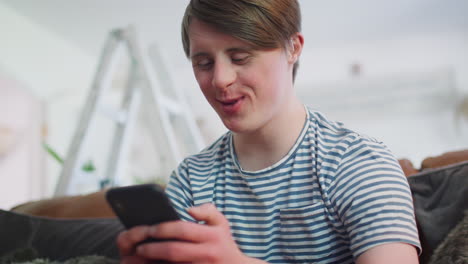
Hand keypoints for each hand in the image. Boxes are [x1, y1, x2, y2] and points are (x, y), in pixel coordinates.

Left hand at [117, 203, 266, 263]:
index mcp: (212, 235)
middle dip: (153, 248)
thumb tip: (190, 209)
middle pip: (174, 251)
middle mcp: (207, 253)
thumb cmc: (224, 243)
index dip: (163, 228)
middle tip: (139, 246)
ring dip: (152, 263)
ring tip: (137, 259)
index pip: (182, 229)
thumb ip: (208, 211)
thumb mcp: (222, 223)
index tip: (149, 228)